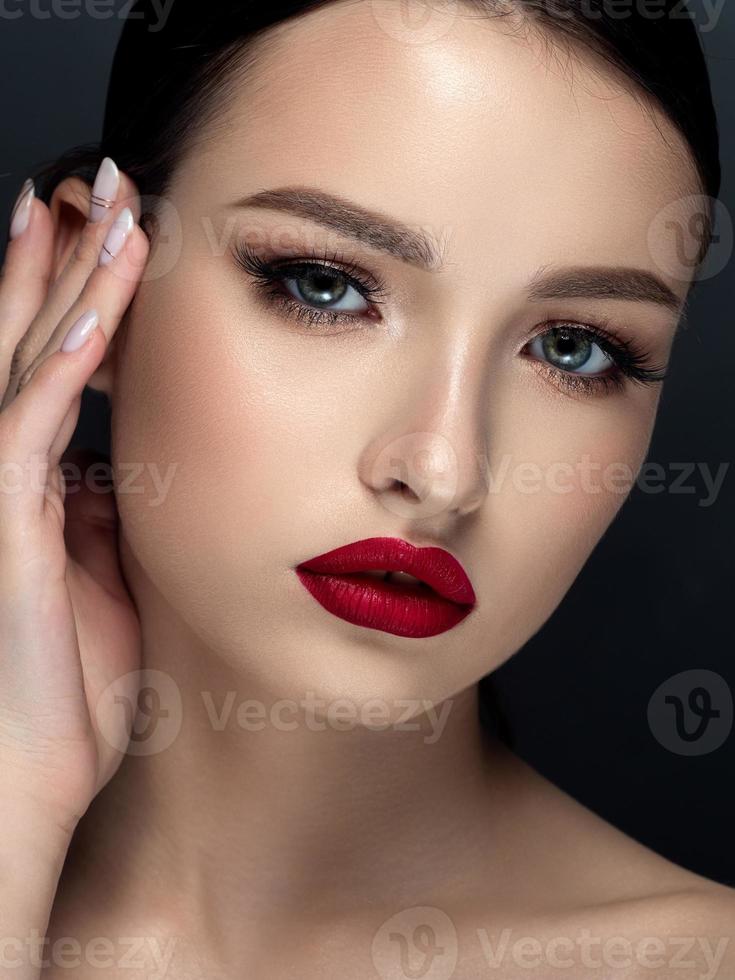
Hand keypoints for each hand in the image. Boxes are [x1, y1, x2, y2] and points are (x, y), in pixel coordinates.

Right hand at [0, 159, 148, 835]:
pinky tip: (97, 309)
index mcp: (36, 479)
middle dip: (63, 258)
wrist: (34, 769)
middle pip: (32, 339)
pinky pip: (32, 423)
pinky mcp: (6, 522)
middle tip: (98, 184)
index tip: (109, 233)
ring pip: (28, 360)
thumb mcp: (104, 577)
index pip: (53, 363)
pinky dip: (65, 362)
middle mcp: (8, 469)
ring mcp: (0, 491)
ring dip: (68, 283)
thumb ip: (103, 514)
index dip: (75, 294)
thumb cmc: (69, 684)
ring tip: (103, 210)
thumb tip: (113, 466)